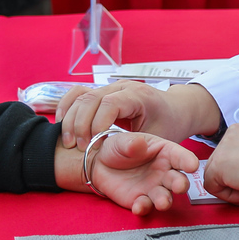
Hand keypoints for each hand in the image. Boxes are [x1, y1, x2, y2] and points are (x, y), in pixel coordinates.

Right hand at [57, 79, 220, 147]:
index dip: (97, 124)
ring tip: (68, 142)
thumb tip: (115, 152)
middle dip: (80, 125)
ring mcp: (110, 87)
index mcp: (138, 96)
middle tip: (78, 148)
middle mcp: (122, 87)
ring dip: (70, 118)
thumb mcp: (159, 139)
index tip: (93, 146)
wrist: (176, 109)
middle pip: (90, 98)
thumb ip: (138, 145)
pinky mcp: (102, 92)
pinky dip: (68, 107)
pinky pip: (78, 94)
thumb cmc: (169, 126)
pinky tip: (62, 124)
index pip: (109, 104)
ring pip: (80, 95)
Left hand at [88, 130, 198, 214]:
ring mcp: (154, 188)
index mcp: (164, 152)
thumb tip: (140, 143)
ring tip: (162, 203)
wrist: (98, 164)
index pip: (180, 156)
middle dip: (181, 184)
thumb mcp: (122, 140)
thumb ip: (131, 143)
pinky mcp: (141, 200)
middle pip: (178, 180)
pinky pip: (146, 206)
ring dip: (165, 200)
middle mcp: (163, 172)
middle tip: (179, 186)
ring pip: (165, 196)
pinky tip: (138, 207)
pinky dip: (143, 208)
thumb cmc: (116, 148)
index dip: (188, 160)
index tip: (192, 165)